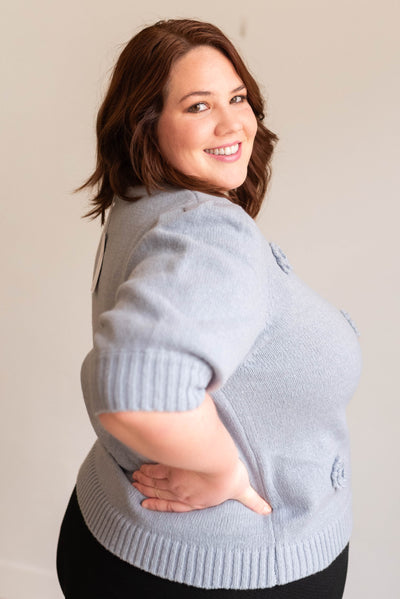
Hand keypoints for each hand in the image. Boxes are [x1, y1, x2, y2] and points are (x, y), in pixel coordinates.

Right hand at [132, 460, 271, 514]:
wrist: (215, 460)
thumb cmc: (229, 477)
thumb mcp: (242, 490)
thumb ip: (253, 501)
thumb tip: (269, 510)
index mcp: (195, 500)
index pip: (174, 505)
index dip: (160, 505)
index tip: (147, 504)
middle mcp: (181, 492)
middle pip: (160, 492)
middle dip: (148, 491)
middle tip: (137, 488)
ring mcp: (173, 478)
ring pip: (155, 481)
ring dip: (145, 480)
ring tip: (135, 478)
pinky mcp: (170, 464)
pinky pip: (155, 468)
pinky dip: (147, 469)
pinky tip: (140, 467)